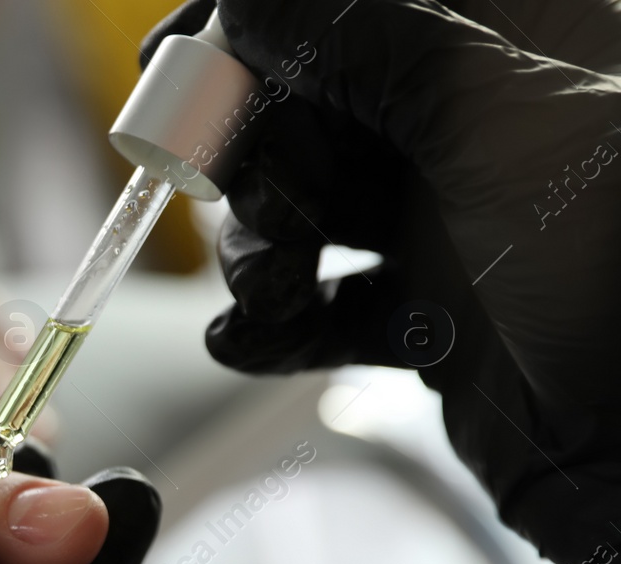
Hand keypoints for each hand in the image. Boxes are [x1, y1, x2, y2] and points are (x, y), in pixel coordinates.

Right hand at [145, 0, 620, 563]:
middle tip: (245, 205)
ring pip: (308, 211)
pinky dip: (276, 327)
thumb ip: (369, 45)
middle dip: (257, 162)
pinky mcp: (431, 314)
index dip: (258, 34)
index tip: (176, 64)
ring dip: (258, 253)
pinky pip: (324, 303)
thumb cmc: (614, 281)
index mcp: (522, 52)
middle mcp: (484, 130)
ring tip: (265, 294)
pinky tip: (254, 341)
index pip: (358, 12)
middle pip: (315, 111)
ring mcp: (454, 224)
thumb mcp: (493, 127)